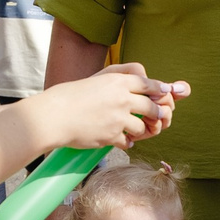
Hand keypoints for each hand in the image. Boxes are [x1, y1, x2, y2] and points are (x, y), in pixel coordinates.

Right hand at [35, 64, 187, 150]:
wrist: (53, 116)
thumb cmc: (70, 96)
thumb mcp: (96, 78)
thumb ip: (118, 77)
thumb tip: (140, 80)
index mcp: (118, 81)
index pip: (149, 84)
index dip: (160, 89)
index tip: (166, 94)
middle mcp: (122, 98)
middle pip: (152, 106)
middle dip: (157, 112)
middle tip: (156, 117)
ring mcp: (118, 118)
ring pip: (143, 126)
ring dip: (140, 130)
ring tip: (131, 130)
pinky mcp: (112, 136)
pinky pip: (129, 142)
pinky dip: (126, 142)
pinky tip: (120, 140)